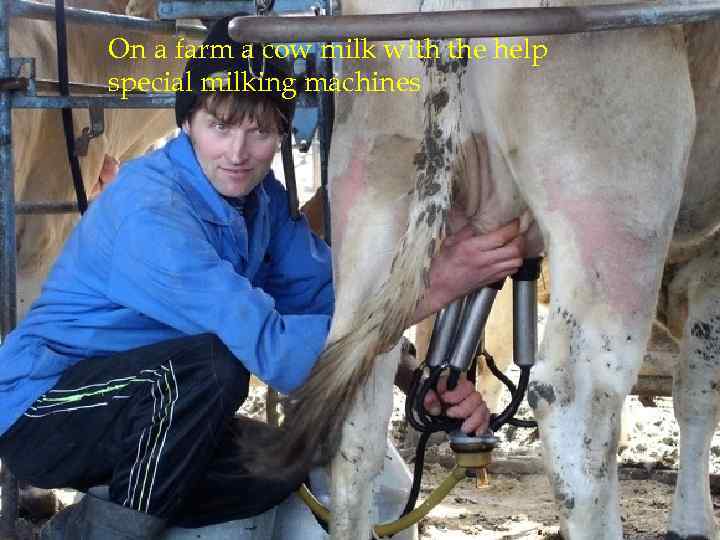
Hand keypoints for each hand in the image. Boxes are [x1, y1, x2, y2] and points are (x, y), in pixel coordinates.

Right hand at [410, 219, 524, 324]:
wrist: (438, 288)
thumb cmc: (441, 266)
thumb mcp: (449, 243)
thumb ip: (465, 232)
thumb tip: (478, 223)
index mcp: (472, 248)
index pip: (501, 236)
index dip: (513, 227)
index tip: (515, 220)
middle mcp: (484, 261)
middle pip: (514, 250)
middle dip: (520, 239)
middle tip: (518, 232)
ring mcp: (490, 272)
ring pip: (516, 262)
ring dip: (520, 252)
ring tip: (516, 244)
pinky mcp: (491, 280)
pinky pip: (511, 271)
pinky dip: (515, 262)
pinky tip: (510, 257)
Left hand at [423, 375, 489, 434]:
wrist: (436, 413)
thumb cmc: (432, 402)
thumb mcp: (425, 399)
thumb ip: (427, 397)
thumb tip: (431, 398)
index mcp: (456, 385)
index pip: (464, 384)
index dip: (456, 393)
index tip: (444, 399)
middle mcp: (468, 393)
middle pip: (475, 397)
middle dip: (463, 408)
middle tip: (450, 414)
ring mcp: (475, 404)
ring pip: (482, 408)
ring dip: (474, 420)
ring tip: (463, 428)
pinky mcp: (478, 414)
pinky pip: (486, 418)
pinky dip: (483, 426)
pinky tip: (476, 432)